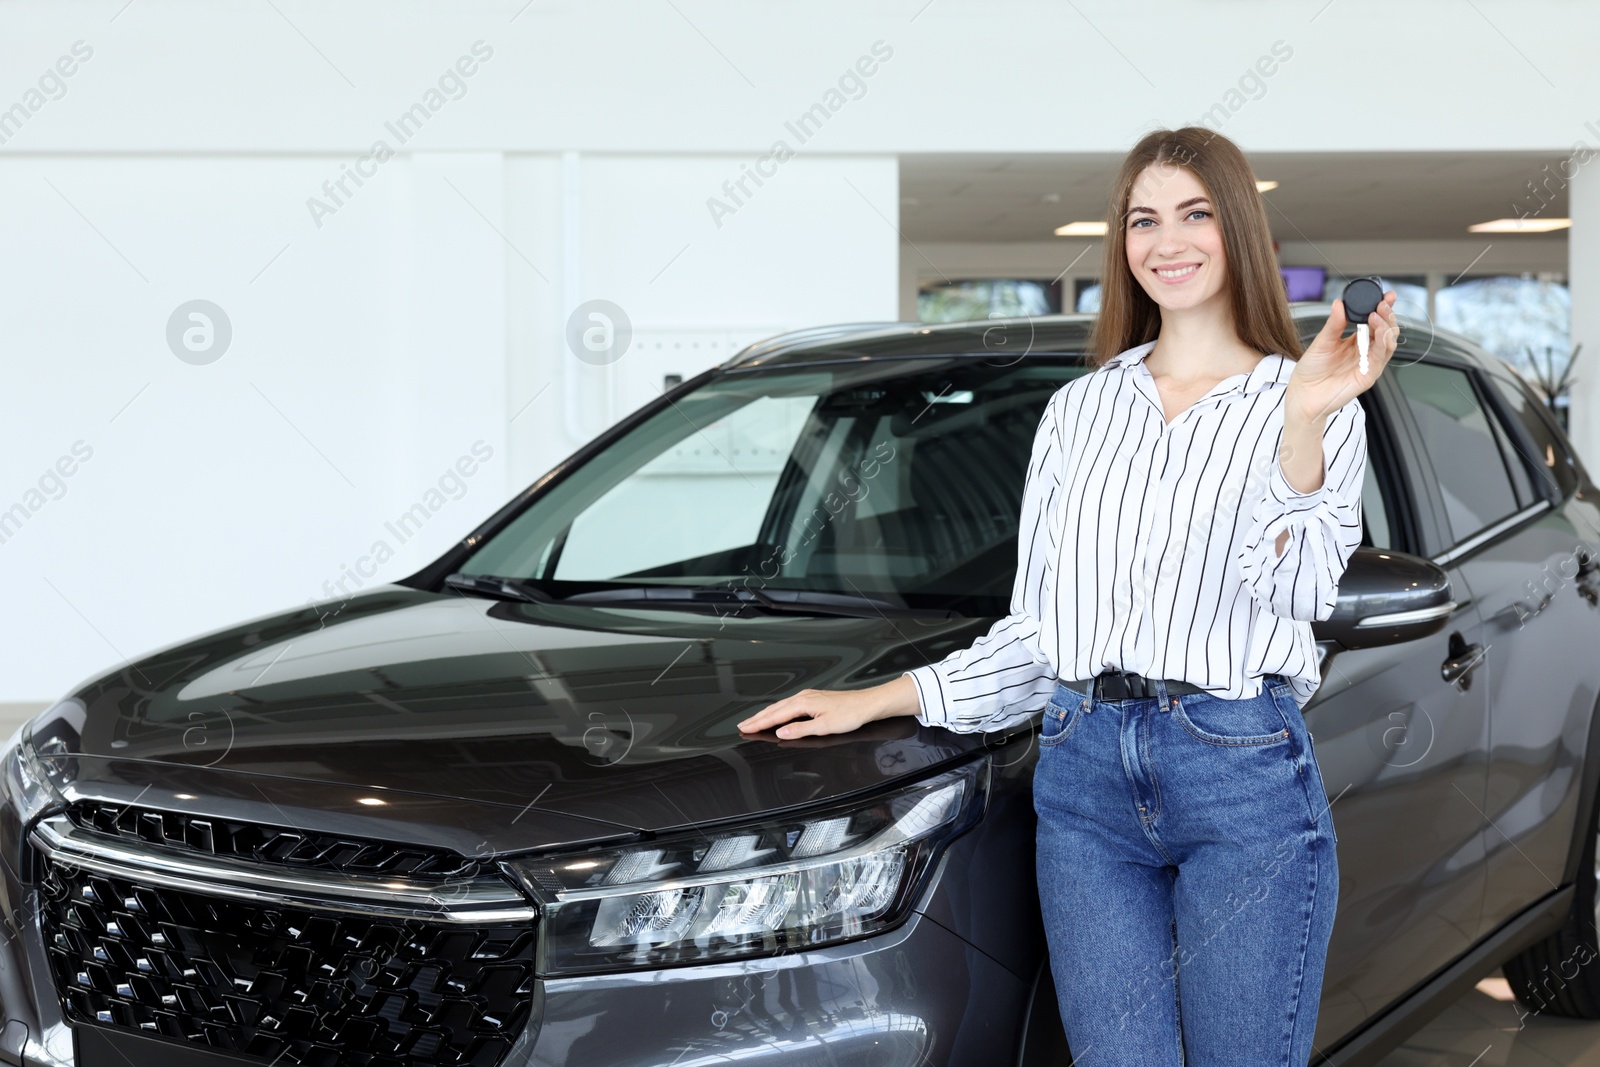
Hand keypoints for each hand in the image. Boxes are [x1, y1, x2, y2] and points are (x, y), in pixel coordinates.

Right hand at [736, 685, 896, 738]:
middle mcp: (803, 697)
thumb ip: (800, 730)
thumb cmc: (850, 714)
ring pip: (781, 705)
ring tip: (754, 720)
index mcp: (803, 703)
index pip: (775, 716)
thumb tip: (780, 732)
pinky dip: (778, 710)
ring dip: (766, 714)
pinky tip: (777, 713)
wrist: (867, 704)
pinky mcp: (814, 698)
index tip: (745, 728)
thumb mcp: (824, 727)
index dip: (758, 723)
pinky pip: (789, 704)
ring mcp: (808, 696)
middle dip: (757, 718)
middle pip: (774, 709)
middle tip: (742, 725)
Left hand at [1286, 289, 1398, 422]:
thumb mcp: (1322, 341)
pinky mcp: (1369, 375)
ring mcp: (1369, 362)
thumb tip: (1339, 303)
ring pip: (1388, 342)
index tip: (1386, 295)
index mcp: (1355, 340)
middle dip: (1387, 314)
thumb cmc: (1311, 370)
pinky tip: (1379, 331)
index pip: (1374, 321)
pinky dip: (1383, 342)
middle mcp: (1365, 351)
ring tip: (1378, 314)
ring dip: (1387, 326)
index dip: (1382, 308)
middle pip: (1386, 330)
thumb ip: (1334, 324)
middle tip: (1383, 303)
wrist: (1304, 394)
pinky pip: (1382, 357)